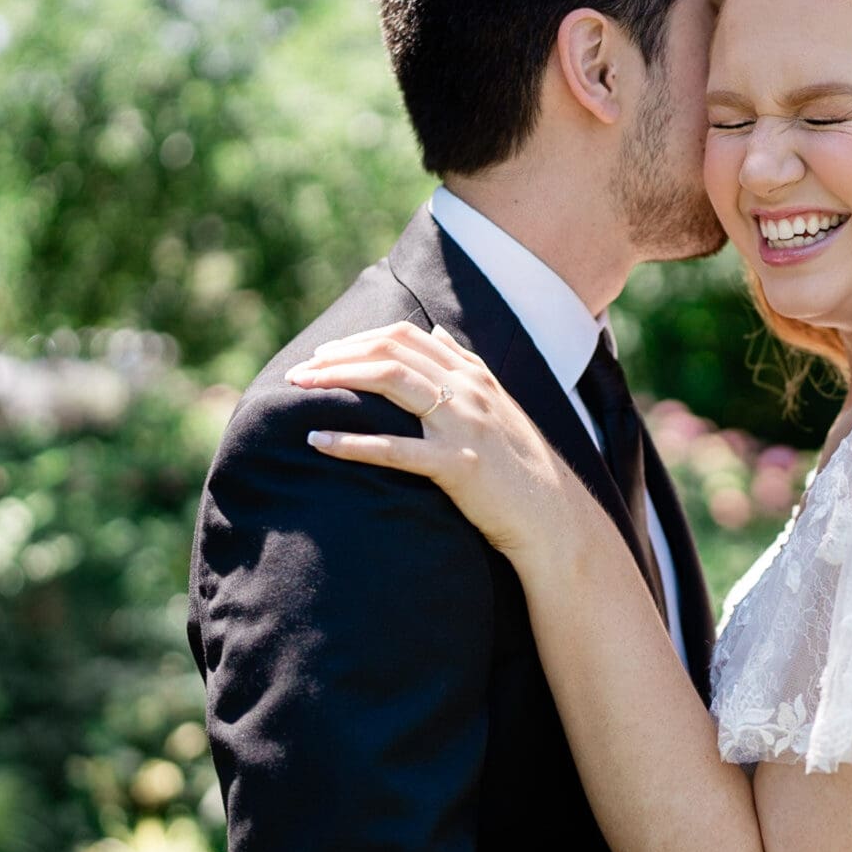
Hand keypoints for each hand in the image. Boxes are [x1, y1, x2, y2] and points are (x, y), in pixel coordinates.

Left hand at [288, 323, 588, 567]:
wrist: (554, 517)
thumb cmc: (519, 466)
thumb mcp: (497, 405)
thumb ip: (465, 367)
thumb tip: (436, 333)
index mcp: (473, 375)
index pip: (406, 335)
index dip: (359, 339)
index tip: (324, 353)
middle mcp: (468, 390)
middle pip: (390, 350)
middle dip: (337, 355)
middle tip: (298, 372)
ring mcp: (464, 425)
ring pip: (389, 380)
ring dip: (336, 379)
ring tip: (299, 390)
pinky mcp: (457, 466)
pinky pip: (393, 449)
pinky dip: (349, 443)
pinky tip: (317, 441)